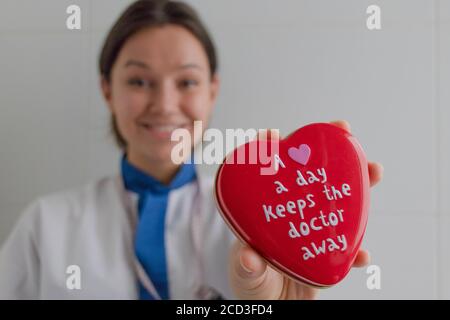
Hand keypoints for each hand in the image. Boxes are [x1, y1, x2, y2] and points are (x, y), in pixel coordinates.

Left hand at [228, 120, 383, 298]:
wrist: (275, 308)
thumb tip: (250, 256)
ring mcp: (310, 229)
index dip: (268, 151)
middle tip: (343, 131)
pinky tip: (363, 254)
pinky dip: (356, 250)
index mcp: (262, 214)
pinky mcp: (326, 250)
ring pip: (333, 202)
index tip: (274, 135)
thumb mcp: (246, 277)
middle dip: (327, 152)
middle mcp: (288, 214)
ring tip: (374, 170)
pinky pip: (345, 246)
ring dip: (356, 186)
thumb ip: (247, 268)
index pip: (263, 176)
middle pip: (307, 177)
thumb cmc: (253, 288)